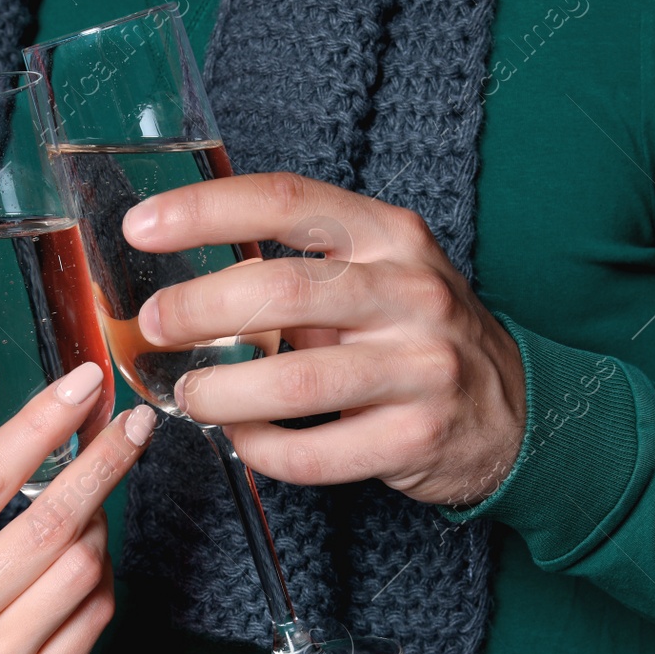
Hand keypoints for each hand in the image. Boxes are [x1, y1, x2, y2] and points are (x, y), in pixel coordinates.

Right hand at [0, 362, 154, 653]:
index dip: (42, 423)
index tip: (83, 385)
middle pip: (49, 524)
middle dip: (102, 463)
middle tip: (134, 425)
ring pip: (82, 568)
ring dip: (98, 521)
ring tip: (88, 501)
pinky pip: (95, 615)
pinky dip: (101, 574)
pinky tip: (84, 555)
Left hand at [124, 172, 525, 506]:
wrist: (513, 411)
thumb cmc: (414, 335)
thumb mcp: (377, 275)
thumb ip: (300, 268)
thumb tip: (181, 282)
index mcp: (388, 235)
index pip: (285, 200)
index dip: (205, 211)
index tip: (140, 228)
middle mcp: (409, 291)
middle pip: (282, 289)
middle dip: (200, 308)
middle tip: (154, 326)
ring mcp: (420, 366)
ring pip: (295, 380)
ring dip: (223, 391)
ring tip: (189, 394)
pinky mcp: (416, 436)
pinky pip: (314, 453)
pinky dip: (262, 450)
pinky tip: (243, 440)